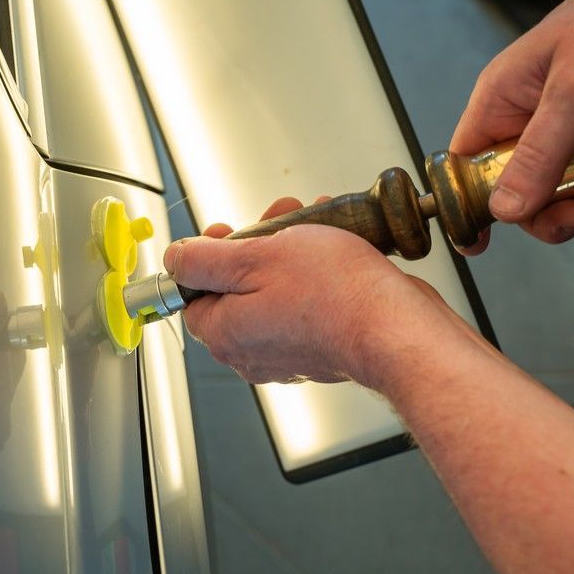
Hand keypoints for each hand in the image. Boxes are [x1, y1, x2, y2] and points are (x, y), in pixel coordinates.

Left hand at [164, 198, 490, 389]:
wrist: (397, 328)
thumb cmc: (335, 295)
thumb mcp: (255, 257)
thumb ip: (205, 259)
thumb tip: (175, 259)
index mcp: (225, 333)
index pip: (193, 295)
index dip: (207, 257)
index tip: (226, 232)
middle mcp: (250, 351)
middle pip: (236, 288)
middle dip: (256, 244)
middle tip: (275, 221)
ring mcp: (286, 353)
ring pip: (273, 291)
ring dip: (288, 251)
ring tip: (313, 224)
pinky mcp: (319, 347)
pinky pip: (304, 303)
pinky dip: (314, 273)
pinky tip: (332, 247)